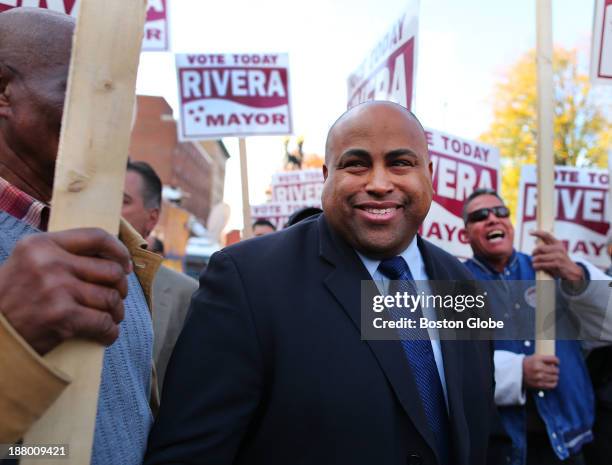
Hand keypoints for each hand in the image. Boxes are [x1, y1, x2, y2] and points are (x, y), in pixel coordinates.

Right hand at [0, 228, 131, 354]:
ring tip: (111, 317)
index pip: (97, 237)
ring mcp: (57, 289)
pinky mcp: (62, 317)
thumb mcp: (27, 263)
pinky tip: (105, 334)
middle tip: (117, 297)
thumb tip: (108, 257)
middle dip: (120, 287)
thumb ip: (60, 254)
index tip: (125, 265)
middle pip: (110, 270)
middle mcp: (50, 262)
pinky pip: (103, 322)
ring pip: (110, 298)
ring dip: (116, 311)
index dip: (119, 251)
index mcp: (41, 244)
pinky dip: (109, 331)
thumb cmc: (10, 299)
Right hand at [522, 354, 559, 389]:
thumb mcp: (533, 357)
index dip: (557, 361)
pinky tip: (551, 381)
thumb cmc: (525, 364)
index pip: (554, 359)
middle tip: (553, 370)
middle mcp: (539, 368)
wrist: (515, 373)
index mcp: (537, 359)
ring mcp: (539, 377)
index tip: (556, 363)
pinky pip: (552, 385)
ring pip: (555, 377)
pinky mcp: (539, 384)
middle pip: (556, 370)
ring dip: (554, 376)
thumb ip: (544, 359)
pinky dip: (553, 383)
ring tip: (552, 376)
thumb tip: (555, 364)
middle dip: (555, 370)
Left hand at [530, 230, 583, 280]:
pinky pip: (542, 264)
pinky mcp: (557, 264)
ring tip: (534, 264)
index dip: (538, 233)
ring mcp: (558, 256)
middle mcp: (558, 248)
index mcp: (557, 244)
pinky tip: (536, 268)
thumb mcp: (556, 253)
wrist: (573, 272)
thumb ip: (546, 248)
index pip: (547, 235)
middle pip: (539, 248)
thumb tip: (534, 248)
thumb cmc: (560, 262)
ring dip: (534, 262)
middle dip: (534, 253)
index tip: (530, 232)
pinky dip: (537, 267)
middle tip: (533, 258)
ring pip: (539, 257)